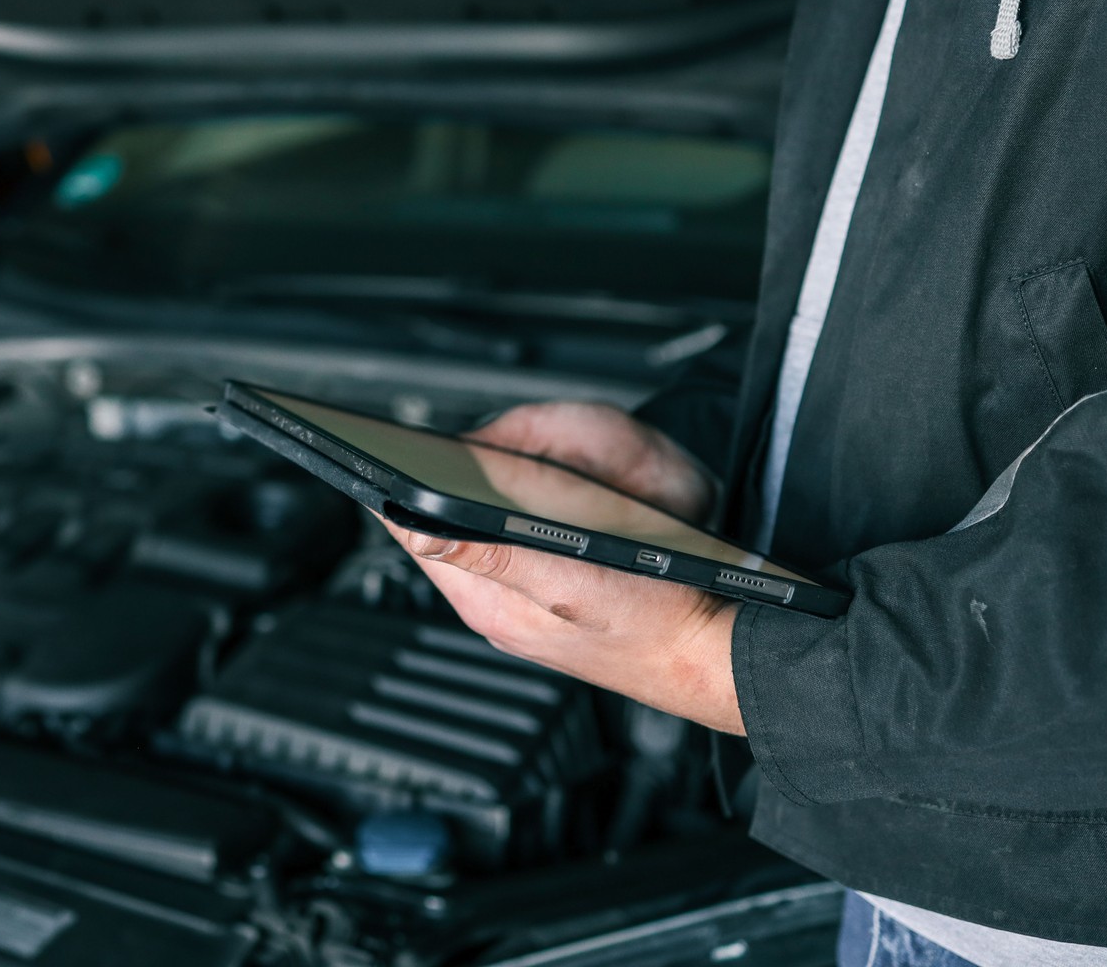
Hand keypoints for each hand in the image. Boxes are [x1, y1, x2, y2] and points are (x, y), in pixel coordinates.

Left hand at [379, 403, 744, 733]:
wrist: (715, 654)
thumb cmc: (656, 623)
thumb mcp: (567, 581)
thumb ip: (489, 553)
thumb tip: (411, 527)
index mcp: (488, 602)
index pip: (413, 535)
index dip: (400, 490)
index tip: (391, 453)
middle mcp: (497, 607)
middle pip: (444, 531)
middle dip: (450, 487)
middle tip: (465, 453)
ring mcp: (523, 606)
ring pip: (481, 537)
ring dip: (487, 502)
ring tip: (507, 472)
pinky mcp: (552, 601)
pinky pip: (516, 549)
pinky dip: (522, 521)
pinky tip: (548, 508)